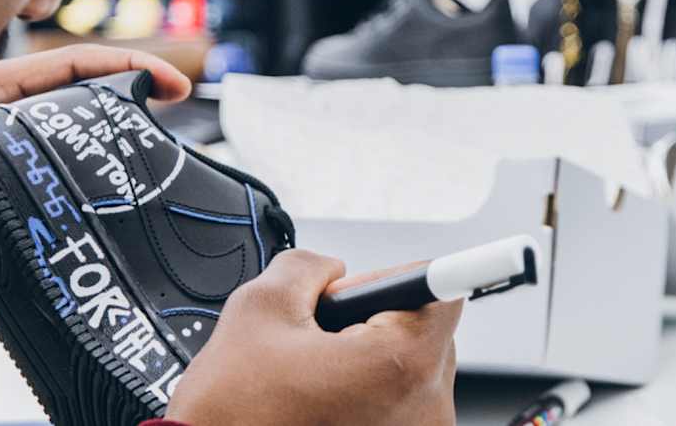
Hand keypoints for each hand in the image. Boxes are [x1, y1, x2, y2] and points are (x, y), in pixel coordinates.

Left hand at [0, 45, 191, 268]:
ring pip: (74, 141)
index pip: (61, 68)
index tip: (167, 80)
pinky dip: (90, 197)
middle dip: (135, 94)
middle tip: (182, 110)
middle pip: (81, 96)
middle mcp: (1, 121)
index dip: (118, 67)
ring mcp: (6, 160)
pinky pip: (57, 191)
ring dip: (115, 146)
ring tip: (161, 162)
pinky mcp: (2, 201)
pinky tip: (116, 211)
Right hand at [167, 251, 460, 425]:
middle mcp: (423, 408)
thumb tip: (331, 267)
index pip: (443, 292)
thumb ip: (310, 266)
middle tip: (320, 337)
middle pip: (425, 333)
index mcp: (399, 364)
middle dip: (376, 322)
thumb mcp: (260, 306)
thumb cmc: (232, 413)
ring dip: (371, 363)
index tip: (367, 291)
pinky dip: (368, 398)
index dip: (394, 280)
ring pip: (409, 373)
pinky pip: (397, 409)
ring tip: (315, 377)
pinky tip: (323, 403)